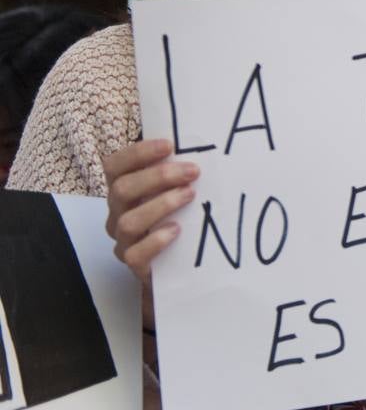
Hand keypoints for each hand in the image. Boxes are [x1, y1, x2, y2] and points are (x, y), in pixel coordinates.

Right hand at [103, 139, 196, 322]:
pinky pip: (135, 254)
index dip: (138, 153)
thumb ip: (179, 170)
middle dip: (158, 177)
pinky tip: (177, 230)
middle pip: (121, 190)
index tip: (169, 145)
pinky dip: (156, 240)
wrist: (176, 265)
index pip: (115, 165)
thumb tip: (207, 144)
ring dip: (161, 205)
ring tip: (190, 195)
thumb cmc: (177, 216)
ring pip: (128, 221)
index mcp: (123, 189)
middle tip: (193, 171)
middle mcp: (117, 213)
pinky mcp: (134, 264)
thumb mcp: (175, 190)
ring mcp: (124, 240)